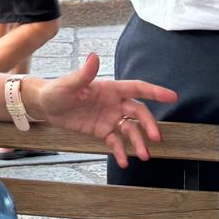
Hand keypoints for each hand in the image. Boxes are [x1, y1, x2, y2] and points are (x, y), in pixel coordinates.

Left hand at [25, 53, 177, 167]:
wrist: (46, 107)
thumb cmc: (58, 90)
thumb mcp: (69, 84)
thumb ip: (84, 74)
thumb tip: (93, 56)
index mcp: (110, 88)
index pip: (137, 88)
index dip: (155, 92)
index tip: (172, 96)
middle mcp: (114, 103)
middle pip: (138, 112)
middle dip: (148, 124)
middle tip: (155, 138)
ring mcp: (109, 118)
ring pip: (130, 129)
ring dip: (138, 142)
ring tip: (143, 155)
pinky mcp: (101, 131)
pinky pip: (115, 141)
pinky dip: (120, 151)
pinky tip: (124, 162)